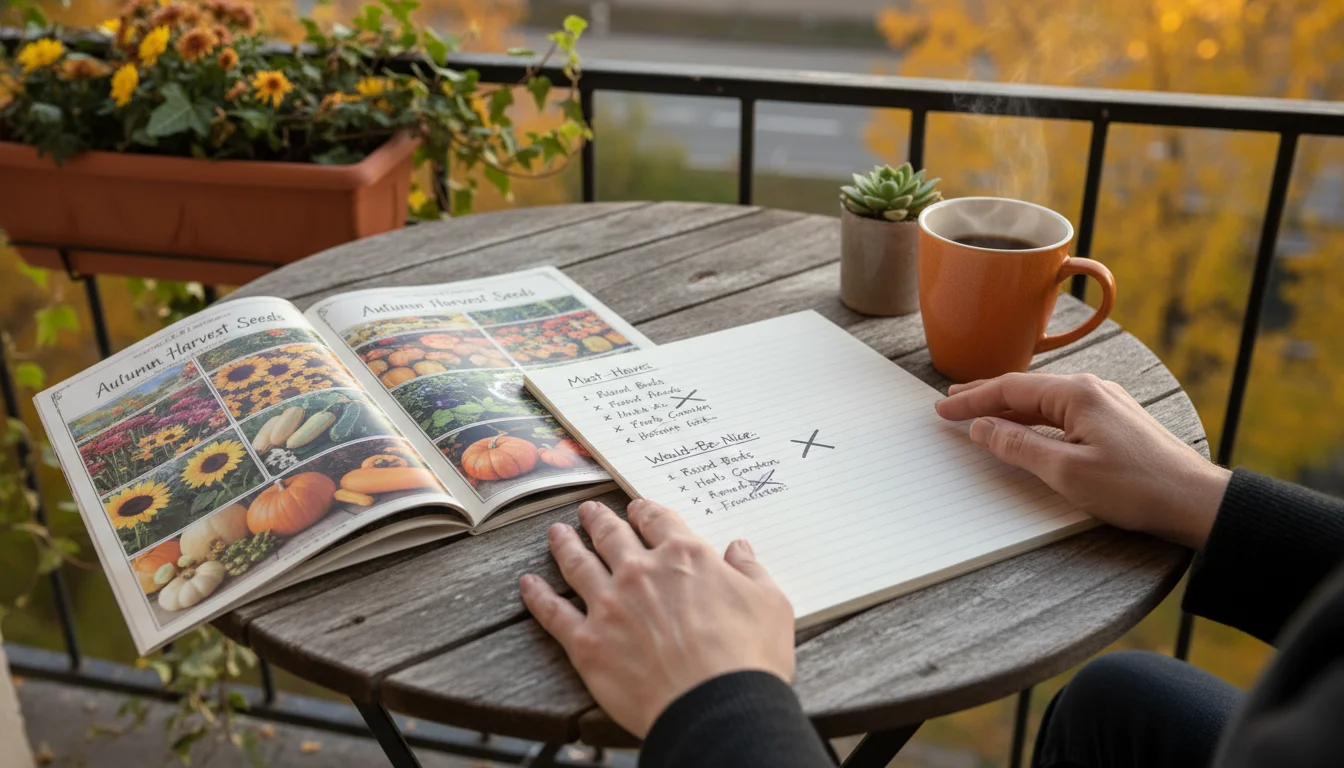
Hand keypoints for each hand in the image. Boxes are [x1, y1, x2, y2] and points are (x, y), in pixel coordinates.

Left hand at [520, 499, 794, 737]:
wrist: (715, 706)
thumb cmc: (749, 657)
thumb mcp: (770, 603)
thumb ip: (751, 571)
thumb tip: (740, 549)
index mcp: (685, 556)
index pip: (658, 520)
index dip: (645, 510)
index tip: (636, 507)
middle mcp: (641, 572)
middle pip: (611, 535)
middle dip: (598, 520)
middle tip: (588, 511)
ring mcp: (609, 605)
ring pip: (577, 564)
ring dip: (564, 544)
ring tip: (556, 532)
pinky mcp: (587, 642)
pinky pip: (553, 613)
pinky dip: (537, 596)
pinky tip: (527, 584)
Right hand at [934, 372, 1230, 549]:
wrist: (1196, 501)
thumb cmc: (1136, 488)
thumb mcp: (1066, 472)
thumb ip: (1018, 446)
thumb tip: (982, 428)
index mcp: (1077, 394)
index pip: (1010, 389)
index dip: (972, 400)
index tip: (942, 409)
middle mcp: (1092, 389)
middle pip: (1026, 388)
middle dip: (986, 394)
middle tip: (952, 399)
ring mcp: (1106, 403)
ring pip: (1044, 399)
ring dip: (1010, 405)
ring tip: (982, 411)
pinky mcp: (1116, 421)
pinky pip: (1063, 410)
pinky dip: (1034, 416)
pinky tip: (1027, 425)